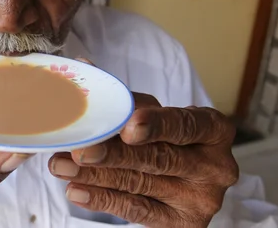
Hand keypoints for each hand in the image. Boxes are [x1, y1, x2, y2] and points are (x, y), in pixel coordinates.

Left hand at [49, 92, 237, 227]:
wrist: (189, 183)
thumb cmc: (169, 139)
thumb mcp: (157, 115)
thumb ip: (125, 98)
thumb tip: (81, 65)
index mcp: (215, 130)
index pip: (186, 125)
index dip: (157, 124)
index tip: (128, 125)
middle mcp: (216, 166)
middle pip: (159, 158)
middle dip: (113, 153)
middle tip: (80, 148)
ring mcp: (201, 199)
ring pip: (141, 183)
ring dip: (96, 175)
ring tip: (61, 166)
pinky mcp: (183, 224)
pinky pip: (137, 210)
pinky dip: (103, 200)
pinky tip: (76, 191)